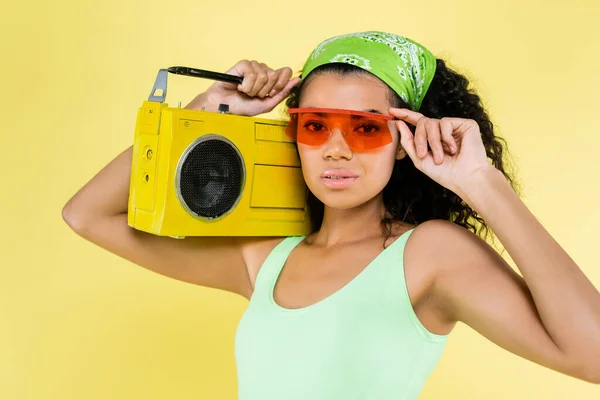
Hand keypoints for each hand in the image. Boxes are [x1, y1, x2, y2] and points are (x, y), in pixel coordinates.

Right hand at [185, 60, 299, 116]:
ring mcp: (254, 66)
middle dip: (264, 90)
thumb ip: (283, 92)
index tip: (270, 94)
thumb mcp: (268, 104)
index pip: (286, 72)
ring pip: (263, 75)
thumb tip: (297, 80)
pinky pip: (251, 72)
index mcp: (272, 79)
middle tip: (254, 95)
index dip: (280, 85)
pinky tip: (239, 86)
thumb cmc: (245, 106)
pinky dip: (246, 84)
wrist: (226, 108)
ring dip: (253, 89)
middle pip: (274, 75)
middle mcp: (264, 70)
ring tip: (245, 92)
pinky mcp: (243, 65)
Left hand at [389, 107, 493, 194]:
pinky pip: (445, 122)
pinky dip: (445, 137)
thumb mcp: (420, 159)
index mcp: (432, 137)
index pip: (417, 122)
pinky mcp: (465, 124)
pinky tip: (454, 148)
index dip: (404, 115)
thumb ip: (408, 142)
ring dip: (433, 142)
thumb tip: (398, 123)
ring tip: (441, 157)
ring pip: (432, 122)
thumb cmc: (444, 173)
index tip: (390, 112)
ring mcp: (454, 126)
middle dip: (419, 139)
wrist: (465, 178)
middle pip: (422, 122)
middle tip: (423, 155)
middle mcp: (443, 130)